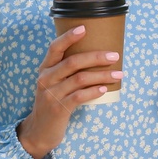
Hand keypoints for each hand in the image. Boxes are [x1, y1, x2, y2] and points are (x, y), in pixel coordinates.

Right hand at [17, 24, 124, 158]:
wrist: (39, 131)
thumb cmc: (52, 103)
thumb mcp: (53, 83)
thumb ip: (66, 70)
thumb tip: (95, 57)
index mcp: (45, 69)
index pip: (55, 47)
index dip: (69, 37)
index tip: (84, 27)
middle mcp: (46, 79)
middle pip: (72, 62)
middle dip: (96, 57)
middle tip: (114, 55)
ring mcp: (51, 94)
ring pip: (80, 79)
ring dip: (102, 75)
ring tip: (118, 74)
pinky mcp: (59, 108)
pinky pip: (79, 96)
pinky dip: (93, 91)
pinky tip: (104, 89)